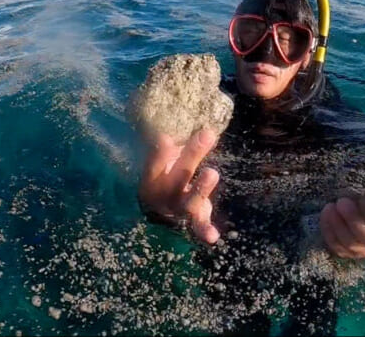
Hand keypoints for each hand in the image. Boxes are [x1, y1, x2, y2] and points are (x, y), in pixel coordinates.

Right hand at [138, 129, 220, 243]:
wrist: (160, 210)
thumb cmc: (166, 175)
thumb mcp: (164, 160)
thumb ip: (171, 147)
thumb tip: (178, 128)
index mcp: (152, 177)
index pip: (154, 162)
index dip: (159, 152)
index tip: (165, 137)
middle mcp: (163, 194)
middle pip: (178, 175)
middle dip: (192, 155)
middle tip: (207, 134)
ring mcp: (178, 208)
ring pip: (189, 200)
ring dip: (201, 188)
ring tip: (212, 172)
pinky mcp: (194, 218)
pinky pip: (198, 225)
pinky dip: (205, 231)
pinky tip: (212, 237)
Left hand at [319, 194, 364, 258]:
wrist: (350, 215)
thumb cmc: (363, 204)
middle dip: (353, 219)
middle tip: (342, 202)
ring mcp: (364, 250)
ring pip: (351, 243)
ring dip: (337, 224)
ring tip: (330, 207)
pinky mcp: (348, 254)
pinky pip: (337, 246)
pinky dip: (329, 230)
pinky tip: (326, 215)